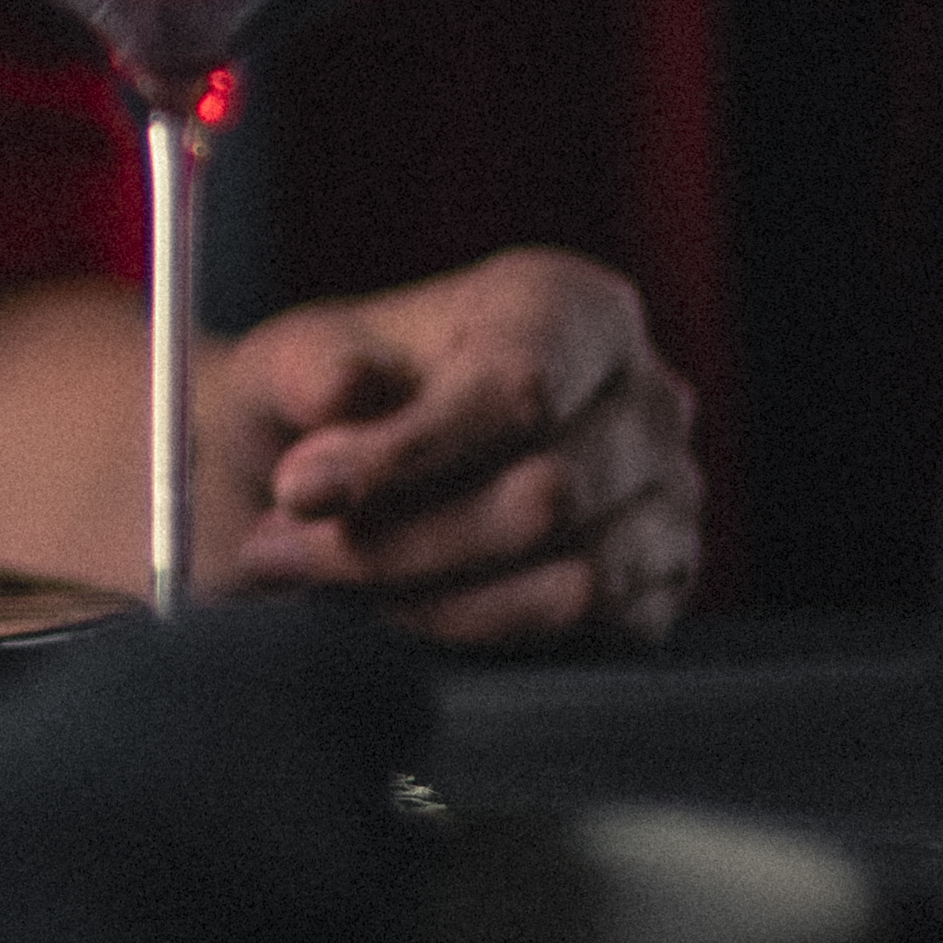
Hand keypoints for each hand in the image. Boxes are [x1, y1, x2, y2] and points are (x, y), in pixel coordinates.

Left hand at [210, 249, 698, 643]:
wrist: (341, 473)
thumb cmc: (327, 400)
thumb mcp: (293, 364)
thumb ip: (312, 369)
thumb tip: (341, 390)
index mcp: (572, 307)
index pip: (517, 389)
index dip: (404, 452)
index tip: (297, 490)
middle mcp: (644, 396)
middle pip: (544, 499)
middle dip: (393, 543)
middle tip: (276, 550)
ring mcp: (666, 493)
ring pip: (570, 586)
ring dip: (421, 597)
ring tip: (319, 576)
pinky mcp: (656, 581)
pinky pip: (577, 635)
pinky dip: (465, 630)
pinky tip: (389, 602)